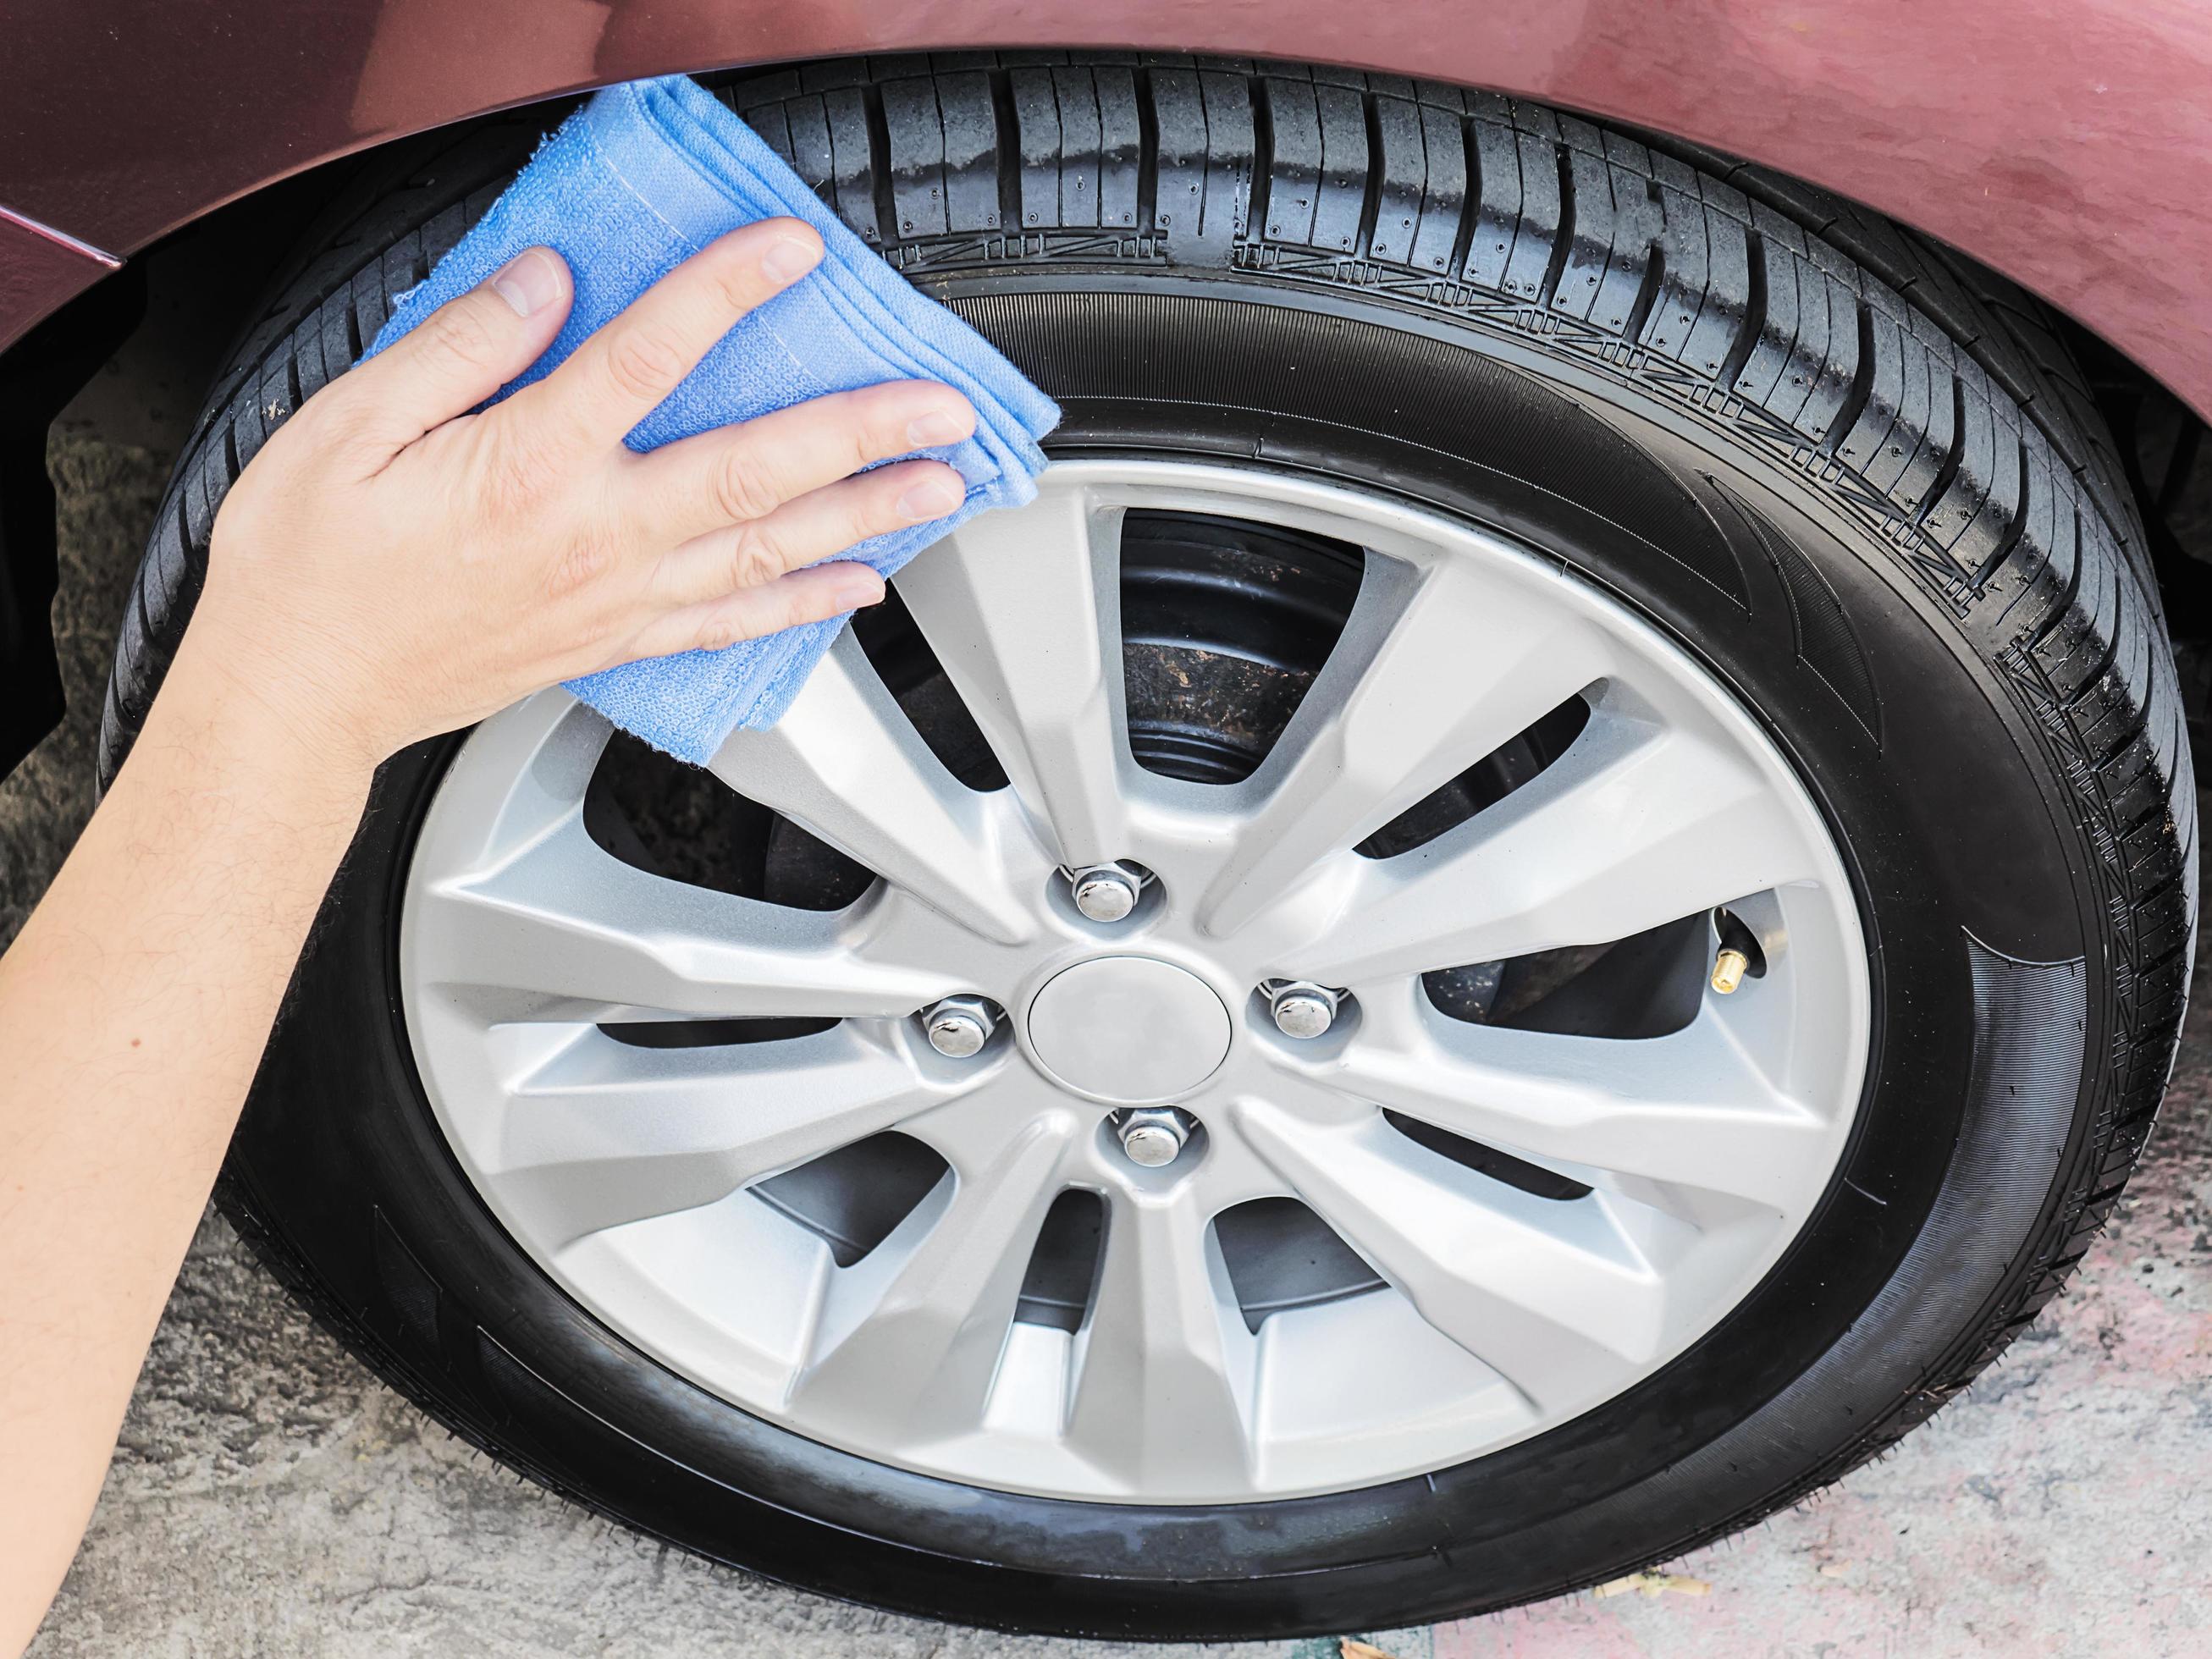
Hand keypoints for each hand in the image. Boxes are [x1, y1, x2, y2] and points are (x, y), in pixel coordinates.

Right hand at [183, 217, 974, 774]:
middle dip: (861, 431)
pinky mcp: (616, 644)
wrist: (296, 695)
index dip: (726, 292)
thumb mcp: (345, 427)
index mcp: (529, 467)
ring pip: (769, 552)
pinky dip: (807, 606)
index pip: (648, 357)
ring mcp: (617, 599)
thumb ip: (459, 346)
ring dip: (866, 515)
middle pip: (755, 471)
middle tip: (943, 406)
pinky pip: (734, 625)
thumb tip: (546, 284)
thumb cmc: (310, 567)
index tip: (792, 250)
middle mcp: (595, 537)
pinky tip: (860, 585)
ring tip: (941, 487)